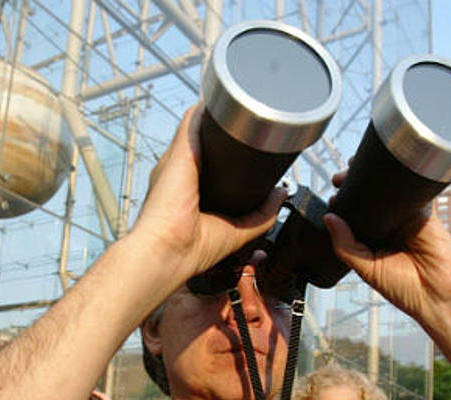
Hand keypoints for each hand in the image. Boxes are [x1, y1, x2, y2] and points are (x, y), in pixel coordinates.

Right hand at [128, 105, 286, 282]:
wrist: (169, 251)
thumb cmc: (192, 250)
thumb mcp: (236, 232)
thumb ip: (260, 215)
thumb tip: (281, 194)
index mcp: (186, 193)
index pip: (206, 164)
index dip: (225, 153)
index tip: (246, 146)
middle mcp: (178, 174)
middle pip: (202, 142)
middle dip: (224, 133)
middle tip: (252, 124)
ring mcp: (176, 160)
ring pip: (198, 127)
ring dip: (218, 116)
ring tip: (243, 103)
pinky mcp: (180, 150)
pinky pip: (193, 119)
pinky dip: (208, 108)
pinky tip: (225, 98)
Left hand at [322, 169, 450, 326]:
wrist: (436, 296)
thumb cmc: (403, 288)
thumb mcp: (366, 268)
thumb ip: (345, 245)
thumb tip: (329, 218)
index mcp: (372, 240)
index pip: (354, 217)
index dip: (342, 205)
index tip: (331, 195)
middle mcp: (388, 228)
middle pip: (368, 200)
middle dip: (352, 185)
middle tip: (338, 178)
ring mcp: (405, 219)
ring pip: (387, 193)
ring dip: (372, 178)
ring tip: (353, 169)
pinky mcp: (424, 213)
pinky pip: (411, 192)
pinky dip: (399, 179)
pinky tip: (384, 173)